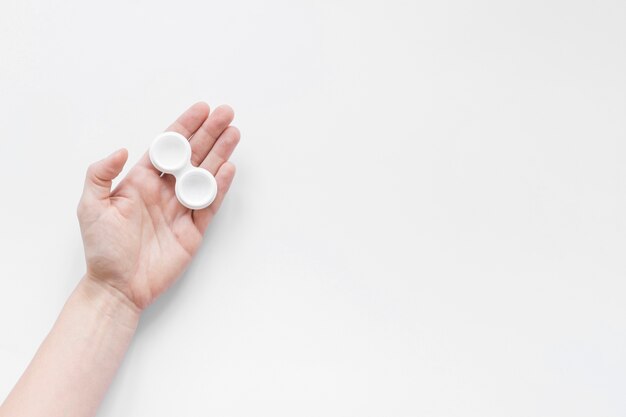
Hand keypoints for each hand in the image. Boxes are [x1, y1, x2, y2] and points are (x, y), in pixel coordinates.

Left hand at [77, 102, 239, 311]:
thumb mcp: (90, 207)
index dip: (185, 126)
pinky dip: (219, 186)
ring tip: (234, 134)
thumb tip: (121, 150)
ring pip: (205, 174)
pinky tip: (228, 168)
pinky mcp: (194, 230)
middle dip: (210, 133)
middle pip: (192, 155)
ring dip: (220, 154)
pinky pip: (210, 204)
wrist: (118, 286)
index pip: (168, 147)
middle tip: (227, 114)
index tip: (201, 109)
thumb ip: (100, 174)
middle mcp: (164, 191)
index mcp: (141, 181)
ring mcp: (181, 209)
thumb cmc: (102, 248)